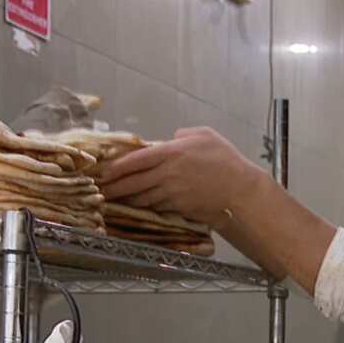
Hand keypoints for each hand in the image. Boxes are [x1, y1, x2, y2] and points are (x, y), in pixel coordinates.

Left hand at [99, 127, 262, 226]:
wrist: (240, 190)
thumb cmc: (226, 160)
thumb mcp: (206, 135)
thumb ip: (184, 134)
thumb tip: (172, 137)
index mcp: (171, 153)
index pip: (136, 160)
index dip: (118, 167)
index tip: (106, 172)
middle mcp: (168, 174)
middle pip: (133, 182)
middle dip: (115, 188)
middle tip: (102, 192)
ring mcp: (172, 193)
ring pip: (143, 198)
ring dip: (128, 200)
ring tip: (116, 201)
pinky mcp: (179, 208)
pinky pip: (157, 207)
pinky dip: (147, 207)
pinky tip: (139, 208)